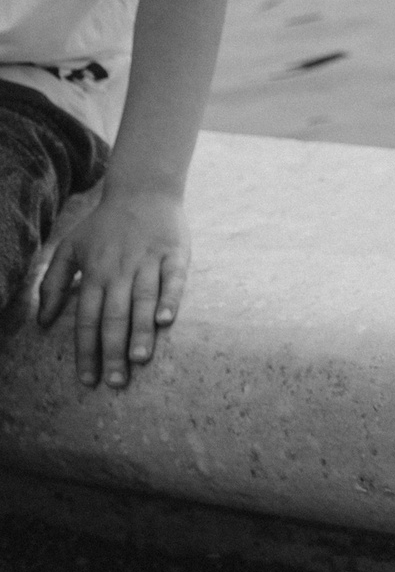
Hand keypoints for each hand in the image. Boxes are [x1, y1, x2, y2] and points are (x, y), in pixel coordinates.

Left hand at [36, 189, 189, 388]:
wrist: (143, 189)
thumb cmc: (104, 224)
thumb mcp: (70, 248)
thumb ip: (53, 284)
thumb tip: (42, 322)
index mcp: (93, 273)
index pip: (85, 319)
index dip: (85, 350)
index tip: (88, 380)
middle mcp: (118, 270)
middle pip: (113, 316)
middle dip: (113, 351)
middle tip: (116, 382)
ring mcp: (147, 261)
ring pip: (141, 300)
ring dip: (140, 330)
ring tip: (139, 359)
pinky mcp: (175, 253)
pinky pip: (173, 279)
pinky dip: (170, 298)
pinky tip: (167, 320)